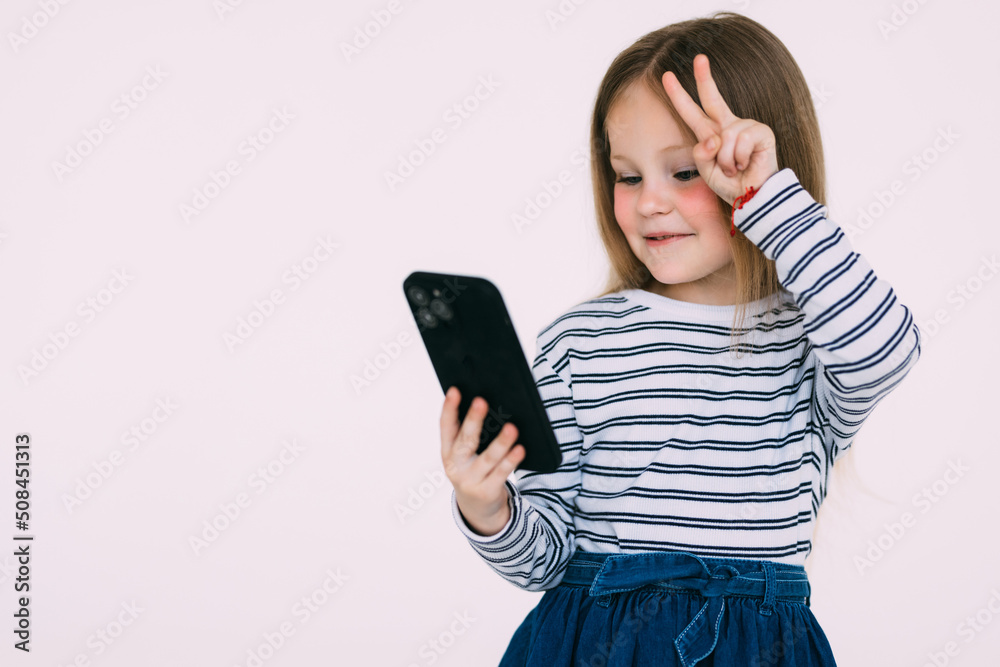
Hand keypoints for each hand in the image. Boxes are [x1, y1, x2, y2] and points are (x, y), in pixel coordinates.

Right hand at [440, 387, 524, 535]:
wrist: (477, 509)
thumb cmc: (473, 470)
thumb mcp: (465, 455)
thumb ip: (470, 435)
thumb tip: (487, 406)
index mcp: (447, 451)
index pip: (446, 426)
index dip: (449, 408)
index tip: (455, 390)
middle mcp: (455, 466)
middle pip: (465, 440)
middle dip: (473, 420)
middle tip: (481, 402)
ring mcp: (470, 480)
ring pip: (488, 458)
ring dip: (501, 442)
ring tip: (512, 428)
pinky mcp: (486, 491)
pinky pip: (502, 473)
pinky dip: (511, 460)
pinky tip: (520, 449)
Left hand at [661, 53, 778, 205]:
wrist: (752, 197)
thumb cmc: (730, 184)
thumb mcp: (706, 169)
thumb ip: (702, 152)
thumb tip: (715, 137)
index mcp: (712, 133)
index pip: (693, 112)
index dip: (680, 95)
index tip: (667, 76)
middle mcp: (728, 126)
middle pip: (713, 98)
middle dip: (704, 78)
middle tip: (699, 58)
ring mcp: (746, 126)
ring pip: (725, 137)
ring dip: (725, 160)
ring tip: (734, 169)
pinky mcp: (762, 132)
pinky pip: (740, 141)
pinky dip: (738, 159)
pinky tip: (746, 164)